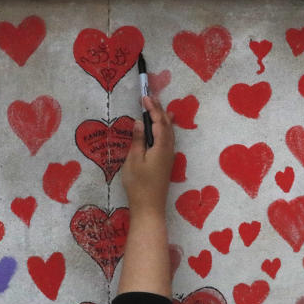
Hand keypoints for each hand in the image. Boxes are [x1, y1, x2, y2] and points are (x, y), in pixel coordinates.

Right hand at [120, 95, 174, 214]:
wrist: (149, 207)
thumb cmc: (139, 184)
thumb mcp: (134, 160)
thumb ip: (137, 140)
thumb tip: (139, 122)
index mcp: (161, 146)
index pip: (159, 122)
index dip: (153, 108)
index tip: (145, 97)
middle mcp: (169, 150)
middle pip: (167, 125)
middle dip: (160, 110)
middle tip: (151, 98)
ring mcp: (169, 157)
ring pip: (170, 133)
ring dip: (164, 119)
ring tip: (160, 108)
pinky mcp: (166, 163)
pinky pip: (169, 140)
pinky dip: (166, 130)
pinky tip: (163, 129)